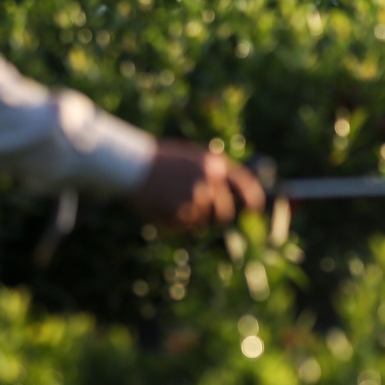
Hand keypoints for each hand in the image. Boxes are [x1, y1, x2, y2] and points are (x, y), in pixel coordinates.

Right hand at [127, 140, 265, 228]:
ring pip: (201, 222)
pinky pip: (183, 225)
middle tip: (197, 213)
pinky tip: (159, 205)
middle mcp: (210, 180)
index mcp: (214, 164)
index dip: (253, 200)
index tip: (254, 209)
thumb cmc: (159, 160)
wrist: (131, 165)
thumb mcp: (191, 158)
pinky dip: (172, 221)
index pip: (245, 185)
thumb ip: (212, 173)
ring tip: (169, 200)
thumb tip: (231, 193)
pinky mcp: (182, 213)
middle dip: (214, 218)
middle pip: (225, 214)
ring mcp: (196, 198)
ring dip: (188, 217)